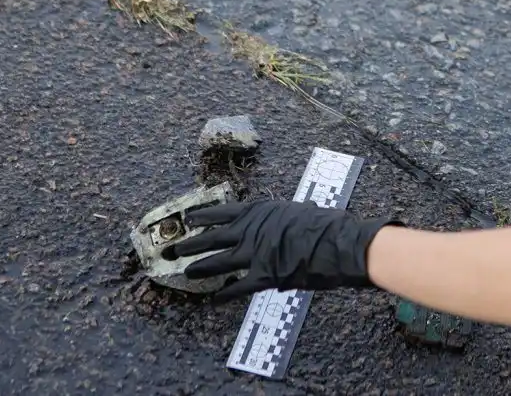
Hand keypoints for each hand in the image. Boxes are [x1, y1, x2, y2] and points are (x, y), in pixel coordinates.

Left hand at [167, 200, 401, 301]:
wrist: (337, 244)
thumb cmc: (325, 225)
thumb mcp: (299, 211)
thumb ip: (283, 218)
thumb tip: (286, 221)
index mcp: (260, 211)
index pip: (223, 212)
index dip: (203, 216)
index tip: (188, 219)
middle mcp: (251, 230)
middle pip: (212, 238)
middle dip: (190, 244)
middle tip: (173, 249)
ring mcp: (254, 253)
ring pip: (218, 262)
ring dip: (200, 268)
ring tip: (185, 272)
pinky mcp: (262, 276)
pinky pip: (237, 287)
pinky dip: (223, 294)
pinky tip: (213, 300)